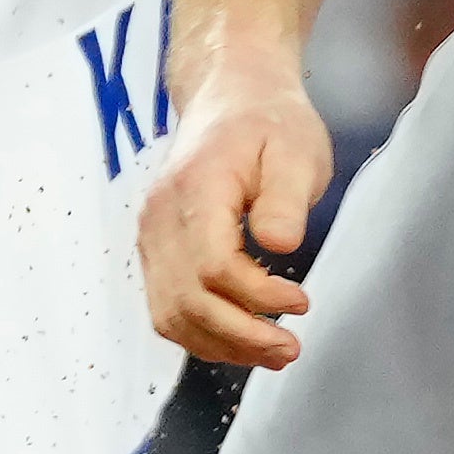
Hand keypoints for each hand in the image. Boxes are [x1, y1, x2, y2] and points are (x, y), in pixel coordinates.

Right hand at [136, 57, 330, 367]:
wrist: (230, 100)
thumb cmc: (267, 123)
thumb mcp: (296, 150)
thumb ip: (286, 199)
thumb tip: (280, 244)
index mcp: (196, 189)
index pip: (214, 264)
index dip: (256, 296)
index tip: (300, 302)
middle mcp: (161, 217)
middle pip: (188, 300)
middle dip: (242, 336)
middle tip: (290, 349)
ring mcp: (153, 237)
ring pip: (172, 314)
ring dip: (221, 345)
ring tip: (272, 353)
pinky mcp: (156, 251)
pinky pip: (168, 308)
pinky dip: (202, 334)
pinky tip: (241, 340)